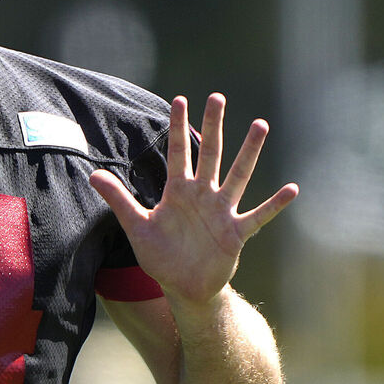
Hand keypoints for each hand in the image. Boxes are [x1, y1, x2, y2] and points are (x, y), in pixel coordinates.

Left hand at [89, 93, 298, 306]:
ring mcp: (222, 212)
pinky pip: (258, 215)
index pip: (178, 151)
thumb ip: (119, 200)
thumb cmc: (161, 256)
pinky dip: (274, 204)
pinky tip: (291, 189)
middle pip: (210, 153)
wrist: (184, 287)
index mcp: (178, 191)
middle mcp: (202, 195)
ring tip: (259, 125)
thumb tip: (92, 176)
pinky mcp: (236, 233)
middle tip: (217, 96)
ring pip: (238, 175)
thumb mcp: (136, 227)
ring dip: (249, 152)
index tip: (179, 99)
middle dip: (214, 126)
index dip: (178, 127)